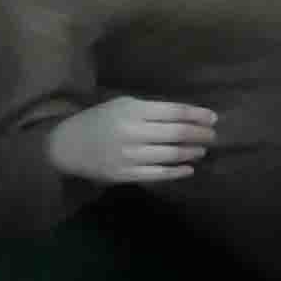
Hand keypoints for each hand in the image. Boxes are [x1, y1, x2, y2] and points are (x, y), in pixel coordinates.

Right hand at [51, 96, 219, 189]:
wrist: (66, 145)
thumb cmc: (100, 120)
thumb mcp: (123, 105)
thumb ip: (153, 109)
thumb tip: (189, 116)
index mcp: (133, 110)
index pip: (175, 112)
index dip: (198, 115)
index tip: (213, 118)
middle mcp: (132, 132)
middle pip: (177, 133)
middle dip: (200, 135)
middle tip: (213, 136)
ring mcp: (128, 156)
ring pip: (170, 155)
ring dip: (192, 152)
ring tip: (202, 150)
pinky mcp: (124, 175)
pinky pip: (157, 175)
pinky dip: (177, 172)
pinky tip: (189, 169)